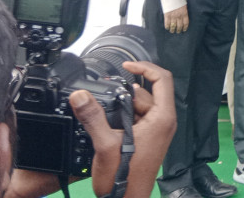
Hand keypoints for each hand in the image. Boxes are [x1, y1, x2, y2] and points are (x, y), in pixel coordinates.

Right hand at [69, 61, 174, 197]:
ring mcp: (157, 130)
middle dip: (124, 92)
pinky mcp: (148, 138)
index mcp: (162, 118)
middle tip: (104, 99)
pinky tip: (108, 127)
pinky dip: (122, 117)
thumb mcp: (105, 145)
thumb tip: (80, 96)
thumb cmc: (124, 179)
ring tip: (105, 120)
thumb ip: (93, 118)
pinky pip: (136, 118)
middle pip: (147, 92)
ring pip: (139, 105)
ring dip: (121, 106)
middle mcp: (163, 122)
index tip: (126, 64)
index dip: (145, 67)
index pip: (162, 79)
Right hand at [164, 6, 188, 33]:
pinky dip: (167, 27)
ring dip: (173, 30)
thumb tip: (183, 15)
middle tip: (178, 32)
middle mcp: (179, 15)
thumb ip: (183, 10)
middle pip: (179, 26)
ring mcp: (173, 15)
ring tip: (172, 31)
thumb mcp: (183, 4)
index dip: (185, 27)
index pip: (186, 23)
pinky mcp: (167, 15)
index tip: (184, 30)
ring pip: (173, 26)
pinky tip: (167, 28)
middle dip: (179, 30)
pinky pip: (167, 23)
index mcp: (184, 12)